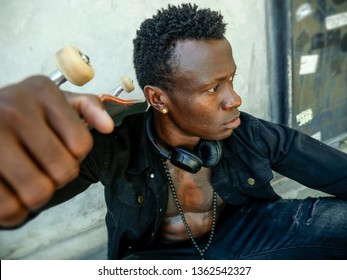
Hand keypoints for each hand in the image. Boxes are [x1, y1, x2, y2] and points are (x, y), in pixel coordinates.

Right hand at [0, 75, 113, 226]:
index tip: (61, 151)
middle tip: (43, 171)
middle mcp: (15, 109)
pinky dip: (14, 212)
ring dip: (37, 197)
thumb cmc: (20, 112)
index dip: (76, 157)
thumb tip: (108, 127)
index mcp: (43, 92)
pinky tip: (10, 195)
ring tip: (27, 184)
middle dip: (58, 179)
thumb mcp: (52, 99)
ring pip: (38, 192)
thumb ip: (86, 106)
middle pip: (64, 171)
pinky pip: (8, 207)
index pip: (82, 144)